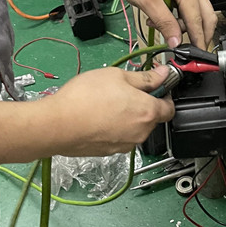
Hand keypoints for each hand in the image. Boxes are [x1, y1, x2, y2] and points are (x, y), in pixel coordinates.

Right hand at [38, 65, 173, 155]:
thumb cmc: (86, 97)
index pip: (170, 108)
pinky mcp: (109, 152)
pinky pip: (120, 136)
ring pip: (135, 128)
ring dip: (128, 116)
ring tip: (107, 102)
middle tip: (124, 90)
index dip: (164, 94)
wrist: (55, 125)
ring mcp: (125, 145)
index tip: (155, 85)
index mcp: (148, 113)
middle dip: (143, 104)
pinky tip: (98, 116)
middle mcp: (141, 133)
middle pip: (152, 117)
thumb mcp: (118, 76)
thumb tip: (163, 74)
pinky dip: (114, 127)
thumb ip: (145, 77)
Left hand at [102, 0, 216, 48]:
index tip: (197, 55)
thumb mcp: (147, 0)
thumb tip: (176, 41)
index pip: (198, 20)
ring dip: (185, 27)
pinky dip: (180, 18)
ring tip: (165, 30)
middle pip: (206, 16)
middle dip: (200, 35)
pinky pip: (187, 7)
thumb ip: (164, 22)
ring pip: (197, 13)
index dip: (198, 39)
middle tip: (191, 50)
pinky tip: (163, 20)